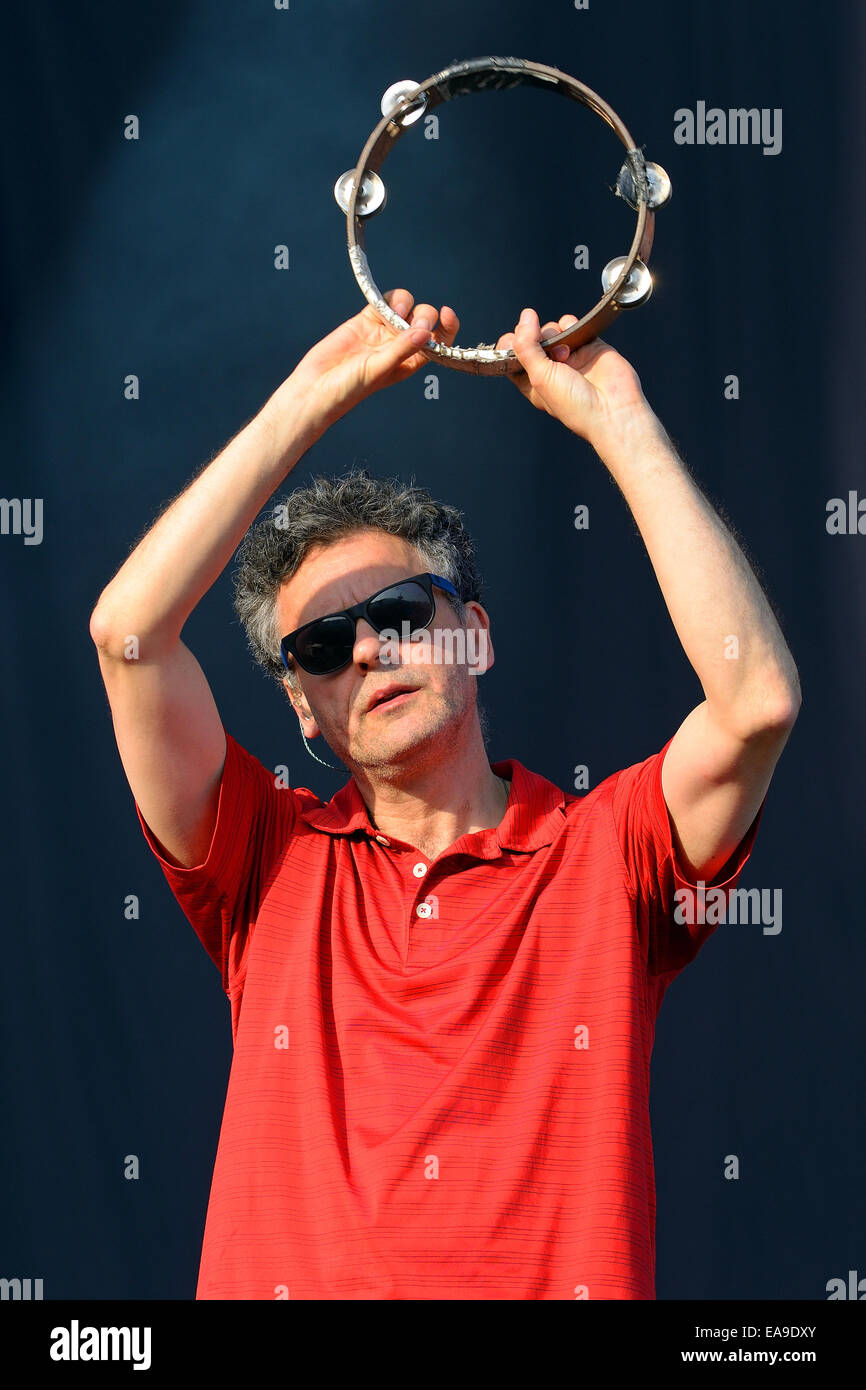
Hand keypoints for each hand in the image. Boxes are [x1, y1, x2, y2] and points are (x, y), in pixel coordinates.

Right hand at [287, 289, 459, 429]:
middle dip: (423, 315)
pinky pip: (382, 302)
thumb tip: (424, 331)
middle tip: (407, 322)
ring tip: (392, 312)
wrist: (315, 387)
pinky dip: (385, 298)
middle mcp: (399, 346)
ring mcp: (382, 332)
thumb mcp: (379, 369)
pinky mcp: (365, 321)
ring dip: (403, 304)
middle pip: (423, 320)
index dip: (447, 327)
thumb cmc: (349, 389)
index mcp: (410, 362)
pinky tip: (380, 305)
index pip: (438, 341)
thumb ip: (401, 349)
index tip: (446, 313)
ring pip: (405, 307)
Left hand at [496, 307, 653, 451]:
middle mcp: (550, 369)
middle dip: (534, 339)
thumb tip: (525, 316)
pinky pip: (570, 324)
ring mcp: (569, 356)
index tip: (511, 342)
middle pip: (530, 339)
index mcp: (533, 383)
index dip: (509, 347)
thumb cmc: (575, 405)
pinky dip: (569, 324)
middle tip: (545, 352)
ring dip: (552, 334)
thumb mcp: (540, 377)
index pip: (512, 358)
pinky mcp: (587, 344)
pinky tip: (574, 338)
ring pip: (549, 330)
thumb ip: (526, 346)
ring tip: (565, 353)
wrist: (613, 408)